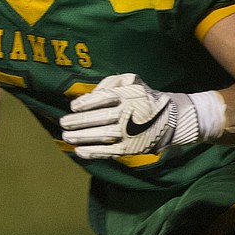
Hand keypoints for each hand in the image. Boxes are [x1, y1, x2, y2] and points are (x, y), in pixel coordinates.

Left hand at [60, 74, 198, 159]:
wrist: (171, 118)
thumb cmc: (142, 96)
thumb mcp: (130, 82)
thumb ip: (110, 83)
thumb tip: (89, 94)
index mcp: (129, 96)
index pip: (105, 98)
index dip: (87, 102)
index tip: (73, 106)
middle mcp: (130, 114)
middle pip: (101, 118)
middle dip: (79, 121)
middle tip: (63, 123)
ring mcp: (131, 133)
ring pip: (103, 135)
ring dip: (82, 137)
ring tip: (66, 136)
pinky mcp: (132, 148)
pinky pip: (110, 151)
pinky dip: (94, 152)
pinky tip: (80, 151)